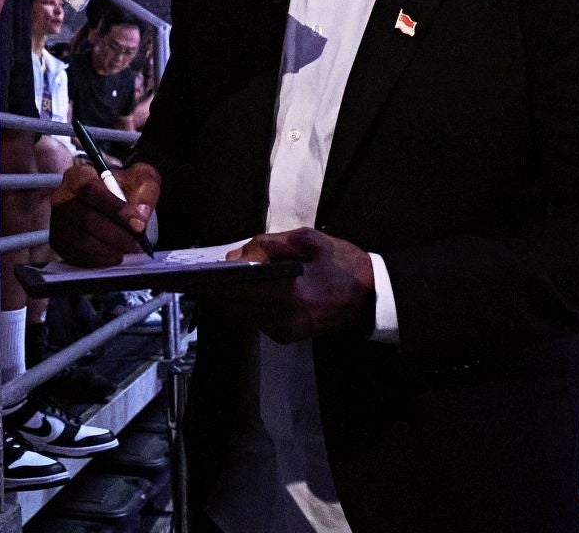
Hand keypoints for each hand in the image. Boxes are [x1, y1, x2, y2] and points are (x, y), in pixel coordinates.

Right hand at [49, 161, 159, 266]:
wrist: (110, 199)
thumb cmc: (123, 187)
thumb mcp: (141, 178)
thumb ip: (146, 192)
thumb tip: (140, 216)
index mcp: (79, 175)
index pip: (90, 190)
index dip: (114, 209)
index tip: (136, 224)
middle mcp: (62, 197)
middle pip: (86, 219)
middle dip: (116, 234)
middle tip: (136, 241)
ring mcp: (58, 221)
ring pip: (82, 241)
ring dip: (110, 248)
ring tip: (126, 247)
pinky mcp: (59, 242)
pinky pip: (78, 256)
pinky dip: (100, 259)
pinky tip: (114, 253)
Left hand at [212, 228, 374, 343]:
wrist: (374, 296)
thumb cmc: (343, 263)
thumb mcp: (308, 240)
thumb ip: (269, 245)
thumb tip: (236, 256)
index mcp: (290, 294)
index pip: (239, 288)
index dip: (217, 278)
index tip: (205, 268)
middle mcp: (284, 319)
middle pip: (235, 305)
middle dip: (220, 288)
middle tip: (210, 272)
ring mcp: (285, 332)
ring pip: (242, 315)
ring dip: (231, 298)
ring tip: (224, 279)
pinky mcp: (288, 337)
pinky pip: (255, 320)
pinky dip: (246, 305)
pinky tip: (244, 291)